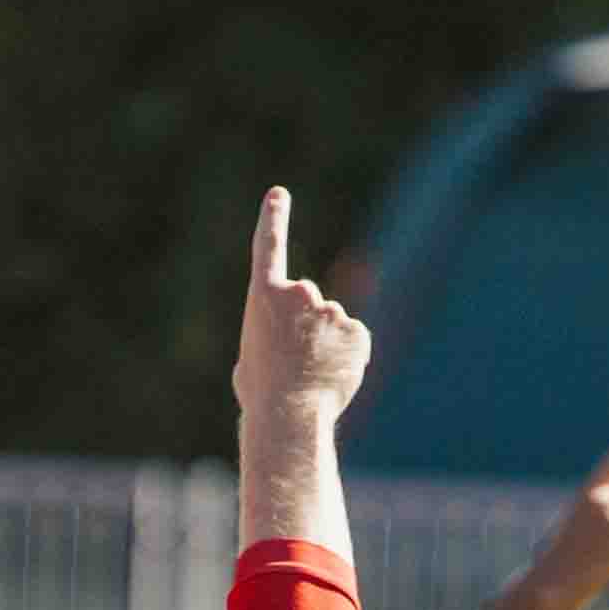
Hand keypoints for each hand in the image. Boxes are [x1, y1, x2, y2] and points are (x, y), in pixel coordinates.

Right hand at [231, 187, 369, 437]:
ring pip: (332, 324)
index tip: (278, 194)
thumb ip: (269, 337)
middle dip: (304, 324)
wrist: (288, 415)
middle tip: (291, 359)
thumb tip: (285, 347)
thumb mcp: (250, 358)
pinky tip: (332, 376)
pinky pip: (354, 341)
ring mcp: (332, 309)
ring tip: (309, 373)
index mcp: (263, 295)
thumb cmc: (260, 392)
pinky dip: (347, 357)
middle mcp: (300, 293)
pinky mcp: (358, 330)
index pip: (268, 246)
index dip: (273, 218)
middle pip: (307, 300)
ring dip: (325, 344)